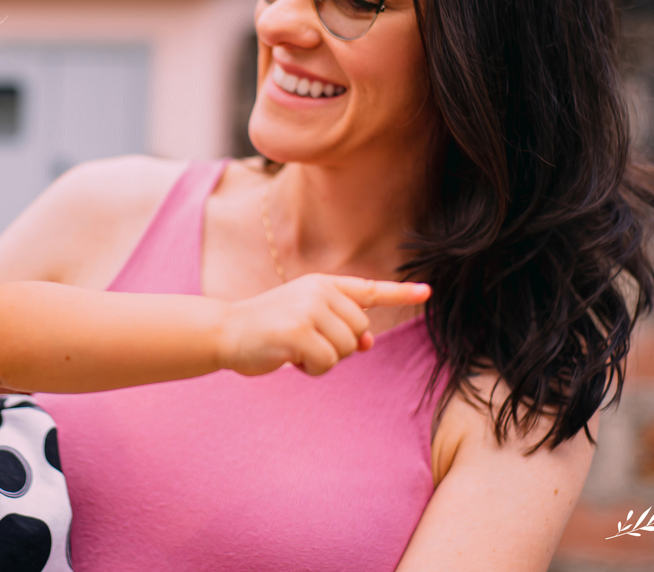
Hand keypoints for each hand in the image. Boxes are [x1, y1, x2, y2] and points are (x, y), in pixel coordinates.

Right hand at [219, 274, 429, 376]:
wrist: (226, 331)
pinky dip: (310, 369)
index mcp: (322, 285)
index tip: (427, 292)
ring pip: (344, 349)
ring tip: (293, 349)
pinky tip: (288, 358)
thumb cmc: (267, 330)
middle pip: (359, 331)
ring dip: (322, 360)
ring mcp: (309, 309)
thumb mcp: (306, 322)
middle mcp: (319, 291)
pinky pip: (327, 363)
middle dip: (337, 347)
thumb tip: (368, 342)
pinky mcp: (299, 331)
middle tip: (304, 343)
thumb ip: (339, 327)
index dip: (399, 293)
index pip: (368, 290)